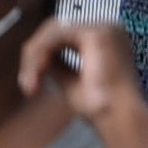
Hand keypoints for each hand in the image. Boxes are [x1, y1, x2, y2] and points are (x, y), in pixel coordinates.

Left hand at [26, 18, 145, 131]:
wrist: (120, 120)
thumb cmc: (104, 109)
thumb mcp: (72, 81)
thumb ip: (58, 64)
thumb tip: (37, 56)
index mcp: (107, 37)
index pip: (64, 33)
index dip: (42, 54)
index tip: (31, 85)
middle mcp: (108, 27)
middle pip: (56, 28)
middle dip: (35, 54)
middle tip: (27, 85)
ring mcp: (104, 27)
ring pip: (52, 30)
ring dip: (34, 56)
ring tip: (30, 84)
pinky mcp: (95, 34)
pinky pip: (55, 35)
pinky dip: (40, 53)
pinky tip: (37, 73)